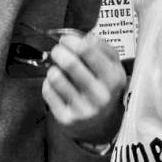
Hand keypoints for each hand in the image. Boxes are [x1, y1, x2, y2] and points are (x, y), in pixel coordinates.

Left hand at [41, 30, 125, 144]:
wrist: (99, 125)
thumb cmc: (103, 87)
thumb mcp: (113, 67)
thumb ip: (102, 47)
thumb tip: (85, 36)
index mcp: (114, 78)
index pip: (87, 49)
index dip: (71, 40)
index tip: (66, 40)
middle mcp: (101, 95)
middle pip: (70, 62)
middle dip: (58, 52)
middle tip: (58, 52)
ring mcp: (84, 109)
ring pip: (55, 77)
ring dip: (53, 69)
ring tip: (58, 70)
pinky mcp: (67, 119)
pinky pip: (48, 91)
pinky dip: (48, 84)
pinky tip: (57, 86)